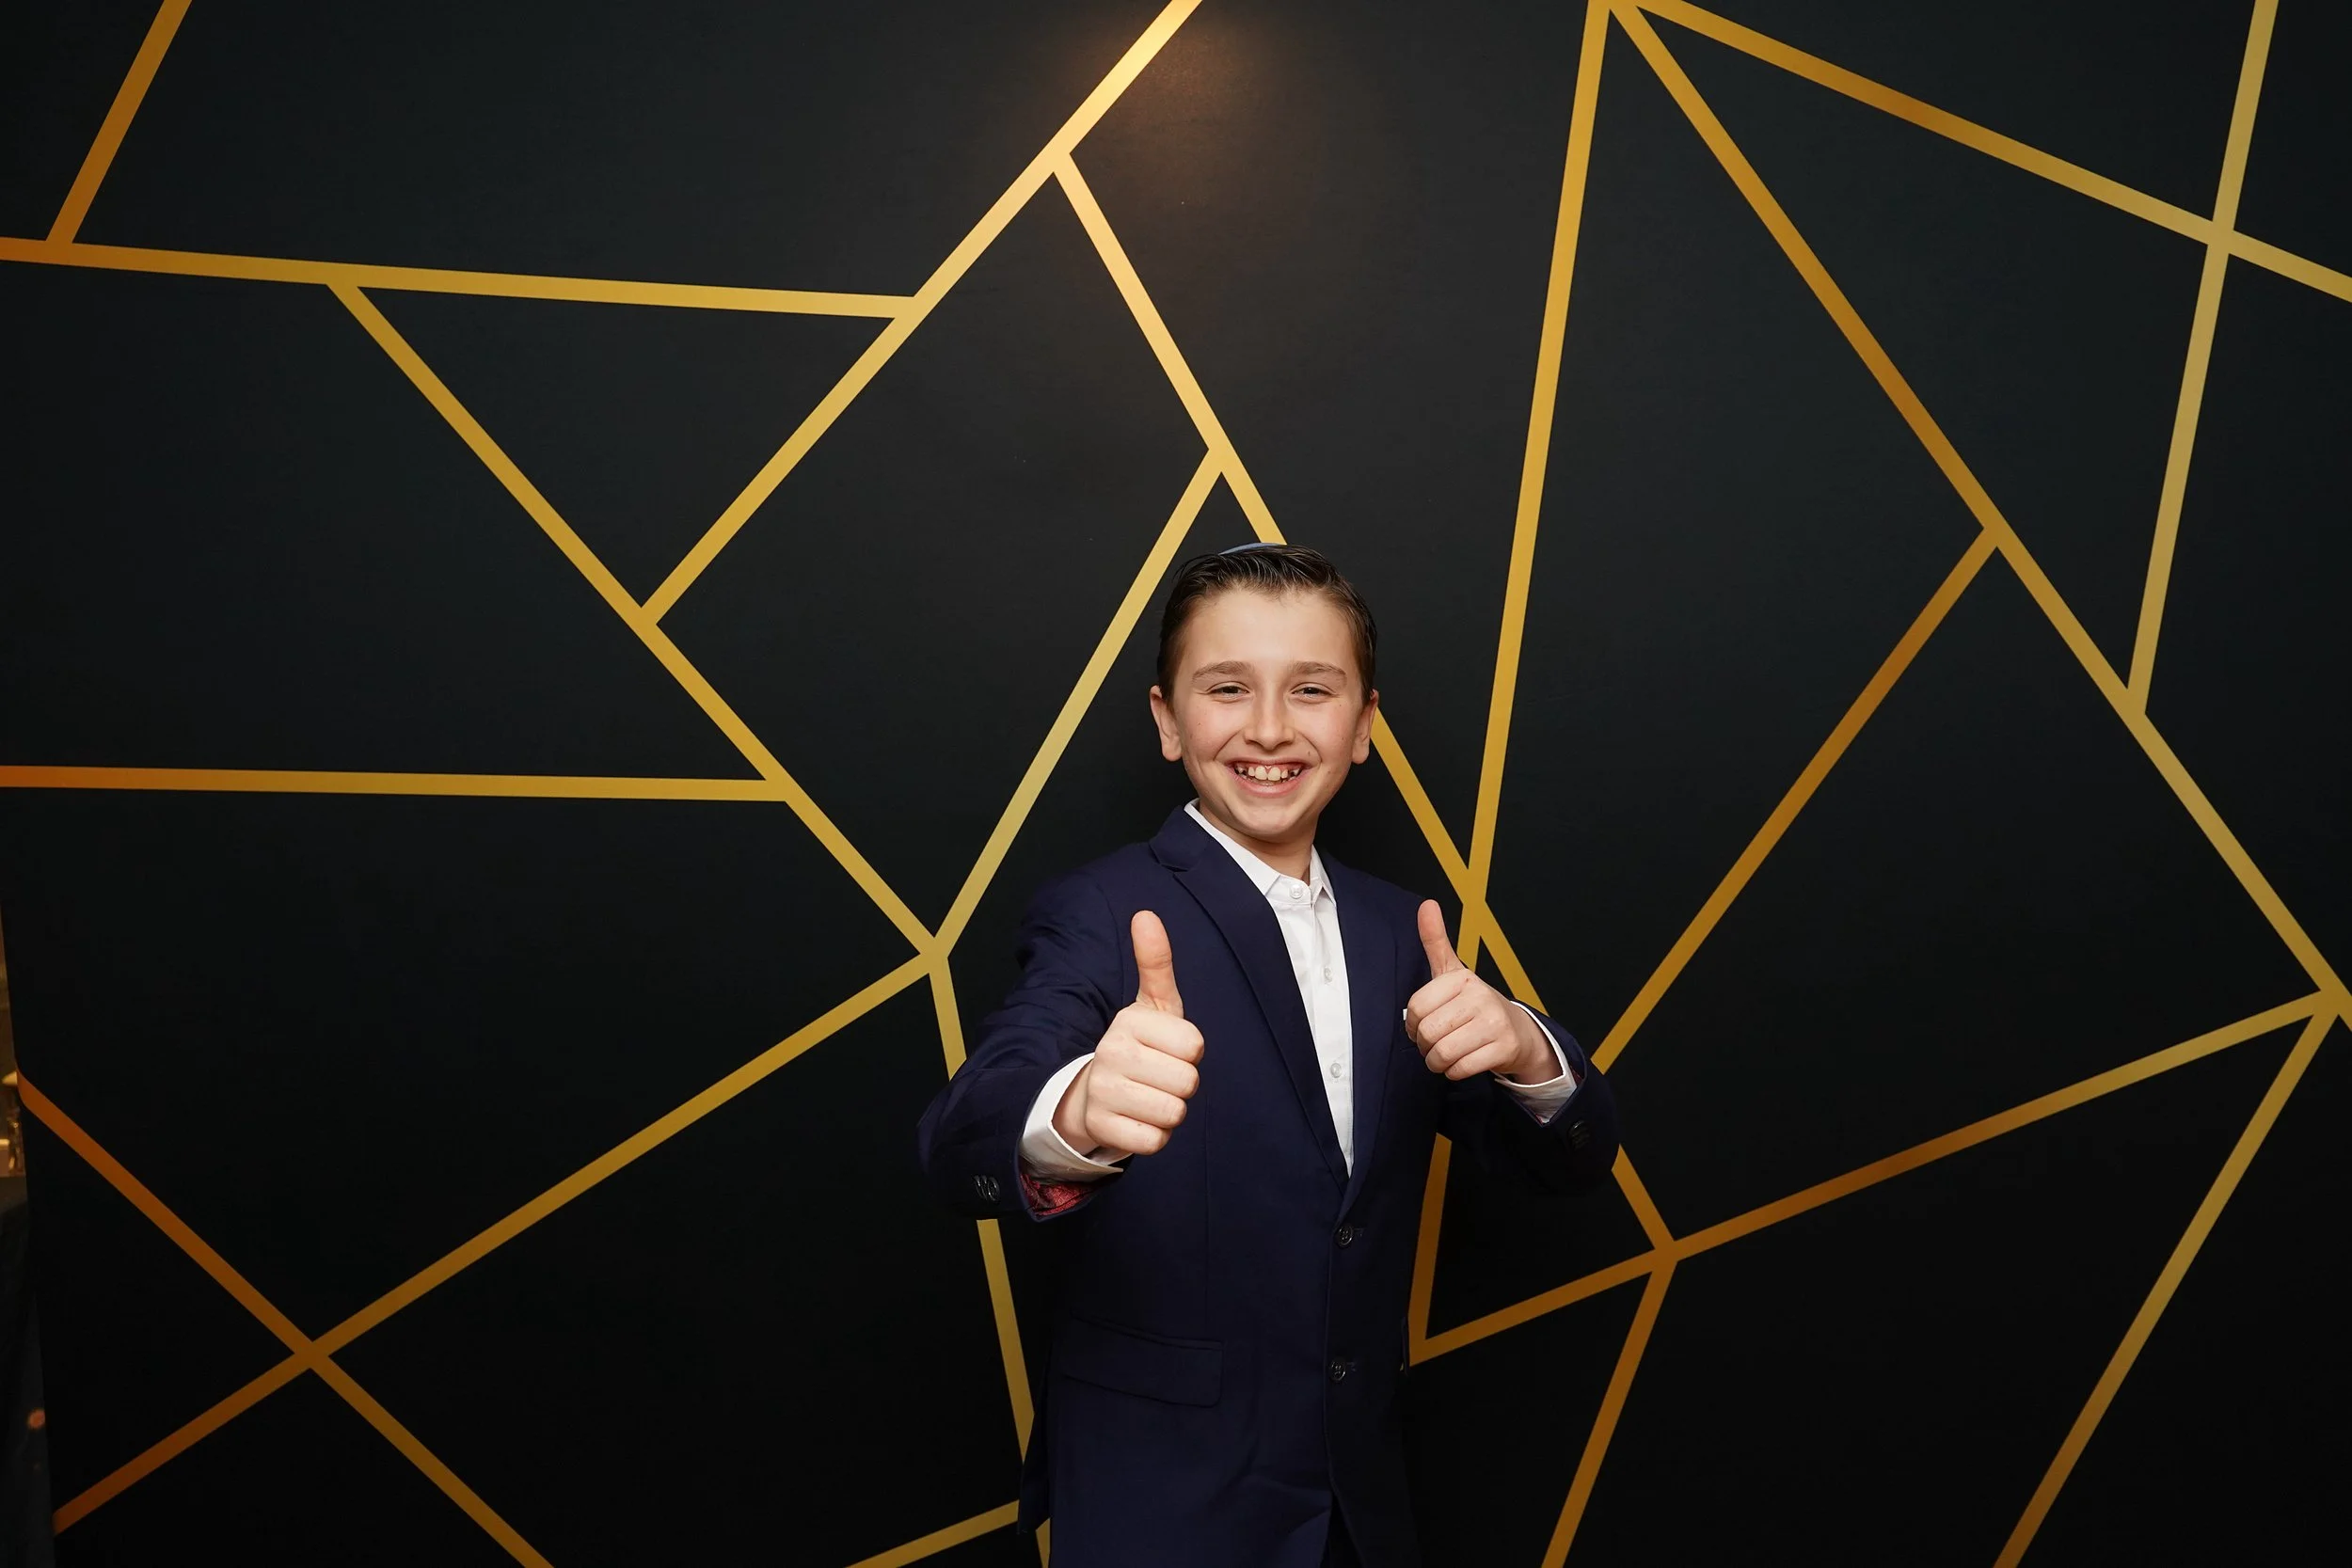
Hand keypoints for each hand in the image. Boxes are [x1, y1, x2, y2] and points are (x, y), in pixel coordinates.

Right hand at [1053, 911, 1205, 1156]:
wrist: (1089, 1095)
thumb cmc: (1136, 1046)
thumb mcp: (1150, 1005)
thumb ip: (1155, 962)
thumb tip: (1145, 914)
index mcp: (1129, 1021)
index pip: (1195, 1045)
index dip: (1189, 1052)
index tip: (1165, 1049)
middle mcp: (1111, 1053)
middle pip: (1188, 1081)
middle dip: (1181, 1084)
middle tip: (1156, 1077)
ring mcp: (1104, 1092)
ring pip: (1174, 1112)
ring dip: (1168, 1112)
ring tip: (1147, 1098)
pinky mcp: (1101, 1128)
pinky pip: (1156, 1141)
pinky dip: (1154, 1136)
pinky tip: (1136, 1120)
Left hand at [1405, 901, 1555, 1081]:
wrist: (1518, 1032)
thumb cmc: (1476, 1003)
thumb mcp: (1453, 972)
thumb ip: (1436, 941)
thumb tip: (1426, 904)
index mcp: (1462, 977)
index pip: (1416, 1008)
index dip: (1413, 1023)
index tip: (1424, 1023)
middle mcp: (1480, 996)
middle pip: (1427, 1033)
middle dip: (1425, 1045)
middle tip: (1435, 1042)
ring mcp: (1494, 1023)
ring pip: (1442, 1053)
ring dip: (1438, 1062)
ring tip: (1446, 1054)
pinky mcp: (1503, 1048)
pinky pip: (1460, 1068)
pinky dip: (1454, 1072)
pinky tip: (1463, 1062)